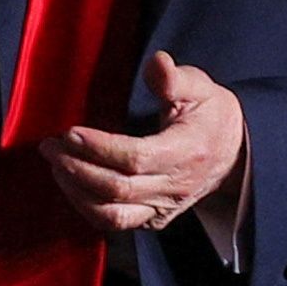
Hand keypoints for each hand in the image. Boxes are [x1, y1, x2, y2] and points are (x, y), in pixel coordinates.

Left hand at [39, 47, 244, 234]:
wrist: (235, 155)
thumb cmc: (212, 117)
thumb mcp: (202, 88)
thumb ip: (175, 78)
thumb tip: (156, 62)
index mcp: (185, 152)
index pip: (136, 158)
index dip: (99, 148)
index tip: (70, 133)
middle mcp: (174, 187)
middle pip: (117, 189)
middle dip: (77, 169)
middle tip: (50, 146)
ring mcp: (163, 208)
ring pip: (113, 215)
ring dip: (77, 193)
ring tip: (56, 166)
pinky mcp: (154, 220)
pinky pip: (116, 223)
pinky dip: (87, 208)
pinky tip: (71, 184)